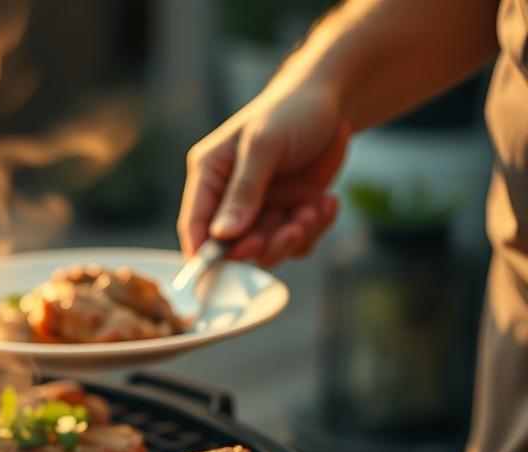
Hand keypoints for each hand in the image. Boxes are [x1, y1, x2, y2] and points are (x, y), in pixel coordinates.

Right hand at [178, 81, 348, 265]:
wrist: (334, 101)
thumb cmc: (290, 112)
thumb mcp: (263, 146)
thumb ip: (243, 192)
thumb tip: (222, 236)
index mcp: (210, 175)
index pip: (194, 224)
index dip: (204, 254)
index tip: (222, 273)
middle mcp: (231, 197)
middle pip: (234, 245)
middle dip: (264, 244)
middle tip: (289, 231)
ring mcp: (262, 207)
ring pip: (269, 248)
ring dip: (294, 236)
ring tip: (314, 209)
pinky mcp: (290, 211)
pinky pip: (298, 241)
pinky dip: (315, 229)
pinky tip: (326, 202)